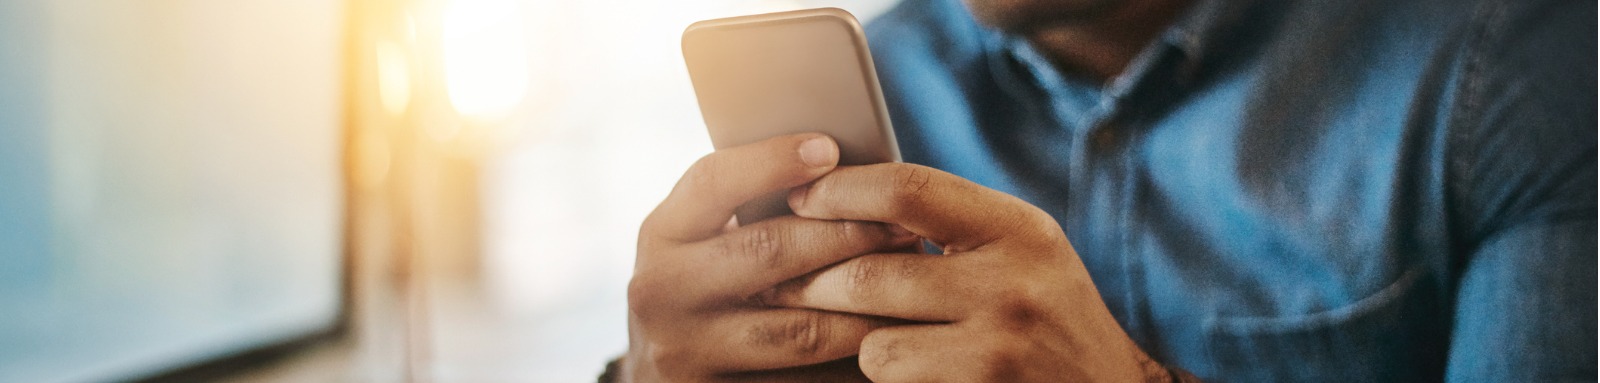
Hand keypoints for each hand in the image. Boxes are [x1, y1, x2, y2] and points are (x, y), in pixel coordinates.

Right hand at [626, 134, 919, 381]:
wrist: (666, 375)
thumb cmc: (710, 285)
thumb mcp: (706, 240)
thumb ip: (750, 206)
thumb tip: (836, 160)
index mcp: (660, 234)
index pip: (713, 181)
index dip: (773, 161)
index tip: (830, 146)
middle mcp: (659, 292)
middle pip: (768, 251)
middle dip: (847, 233)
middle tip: (905, 225)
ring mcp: (686, 352)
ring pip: (800, 328)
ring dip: (867, 305)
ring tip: (913, 282)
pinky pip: (807, 380)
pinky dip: (854, 359)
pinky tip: (890, 337)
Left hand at [763, 163, 1171, 381]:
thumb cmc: (1047, 316)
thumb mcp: (1021, 251)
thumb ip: (951, 222)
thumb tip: (838, 198)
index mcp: (1018, 229)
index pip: (908, 190)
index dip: (840, 191)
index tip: (800, 198)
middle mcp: (1013, 284)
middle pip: (871, 272)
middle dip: (812, 281)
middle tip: (779, 283)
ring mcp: (999, 348)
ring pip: (872, 340)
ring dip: (852, 341)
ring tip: (854, 333)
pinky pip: (893, 380)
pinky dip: (885, 375)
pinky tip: (903, 368)